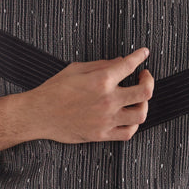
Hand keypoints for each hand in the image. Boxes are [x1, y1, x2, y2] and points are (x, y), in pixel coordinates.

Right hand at [27, 48, 152, 143]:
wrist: (39, 114)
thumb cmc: (54, 90)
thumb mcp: (76, 69)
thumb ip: (101, 65)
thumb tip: (120, 61)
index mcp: (101, 80)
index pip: (130, 64)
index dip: (140, 56)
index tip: (143, 53)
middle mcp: (108, 100)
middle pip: (145, 92)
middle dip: (149, 81)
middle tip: (144, 77)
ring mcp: (106, 119)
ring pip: (141, 114)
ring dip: (144, 104)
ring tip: (138, 99)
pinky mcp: (101, 134)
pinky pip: (128, 133)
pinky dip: (133, 124)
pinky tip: (129, 117)